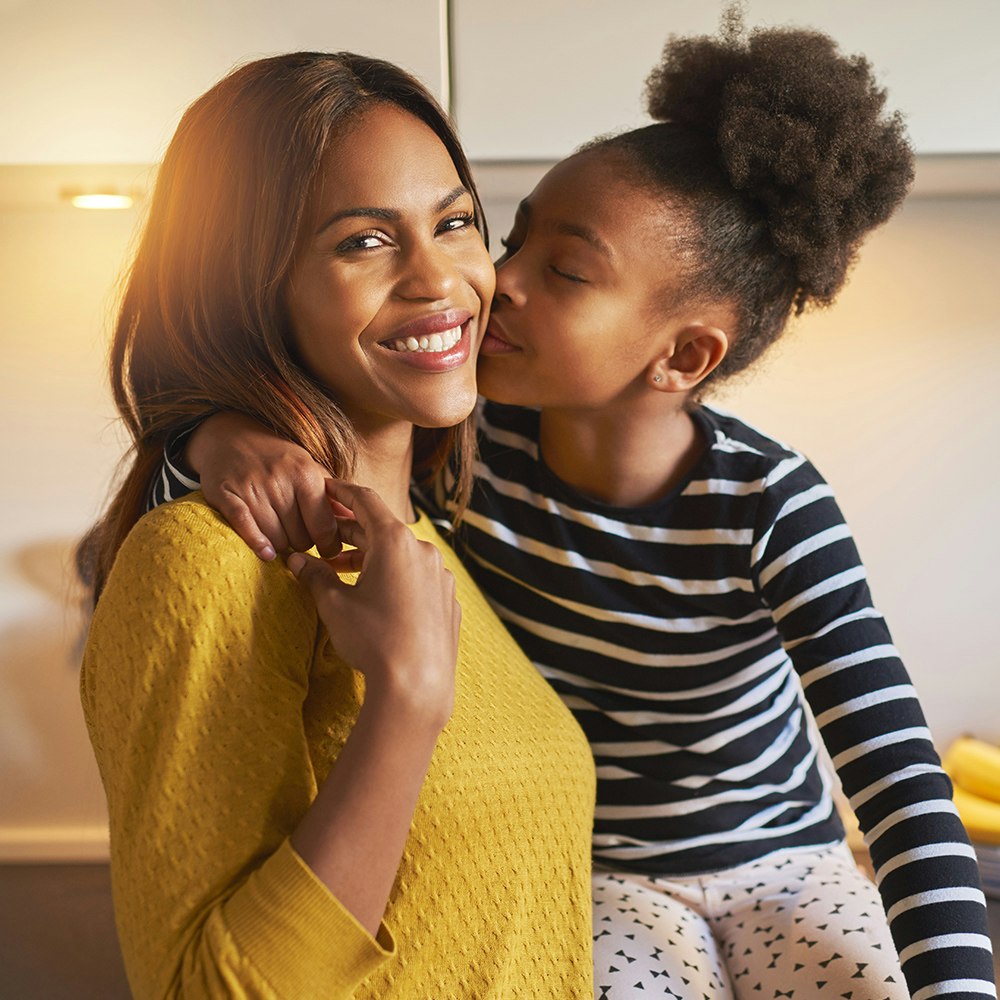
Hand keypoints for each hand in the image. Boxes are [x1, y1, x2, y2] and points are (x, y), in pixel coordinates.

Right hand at [186, 412, 339, 558]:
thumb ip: (331, 496)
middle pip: (300, 538)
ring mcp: (251, 488)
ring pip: (276, 539)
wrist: (230, 436)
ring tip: (281, 535)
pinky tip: (266, 553)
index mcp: (305, 474)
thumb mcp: (308, 468)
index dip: (329, 544)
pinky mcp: (226, 495)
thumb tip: (354, 521)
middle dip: (302, 544)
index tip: (328, 550)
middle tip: (299, 537)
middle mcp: (279, 480)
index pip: (324, 525)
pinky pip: (245, 528)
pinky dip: (257, 543)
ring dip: (280, 545)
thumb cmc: (277, 458)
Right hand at [287, 481, 458, 726]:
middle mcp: (423, 551)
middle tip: (324, 538)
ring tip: (342, 572)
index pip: (365, 501)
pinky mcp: (448, 601)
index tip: (327, 488)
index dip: (342, 492)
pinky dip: (396, 579)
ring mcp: (440, 576)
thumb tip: (296, 561)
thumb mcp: (335, 605)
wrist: (417, 687)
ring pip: (402, 556)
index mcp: (395, 541)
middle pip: (382, 530)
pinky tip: (377, 598)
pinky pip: (418, 580)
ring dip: (372, 559)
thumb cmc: (373, 640)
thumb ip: (315, 576)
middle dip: (351, 534)